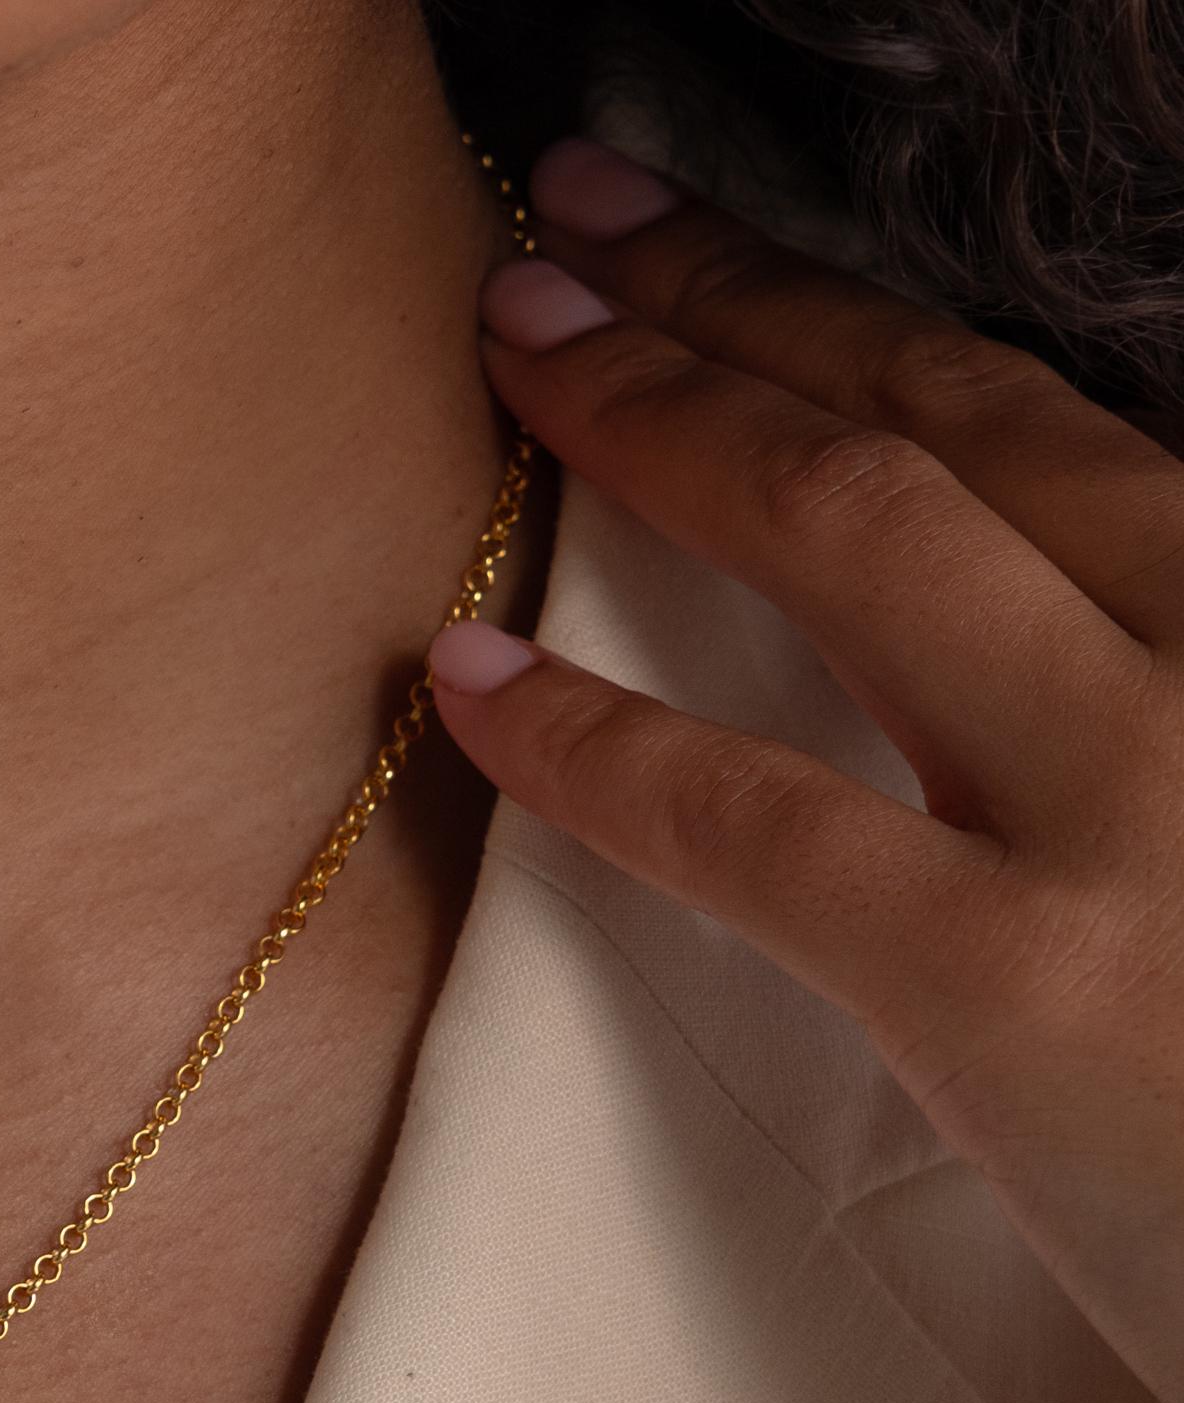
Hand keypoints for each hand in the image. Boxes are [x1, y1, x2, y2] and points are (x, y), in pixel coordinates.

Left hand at [428, 136, 1183, 1402]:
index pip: (1037, 417)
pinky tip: (467, 683)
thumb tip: (971, 634)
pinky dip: (596, 742)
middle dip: (732, 309)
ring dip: (668, 422)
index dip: (841, 318)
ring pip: (870, 540)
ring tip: (508, 347)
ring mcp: (1142, 808)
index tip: (693, 245)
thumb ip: (1129, 711)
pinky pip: (761, 824)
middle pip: (945, 426)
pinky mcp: (1027, 982)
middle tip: (557, 239)